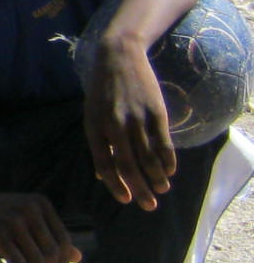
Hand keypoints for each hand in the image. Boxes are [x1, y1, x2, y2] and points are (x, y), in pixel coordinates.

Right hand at [0, 187, 78, 262]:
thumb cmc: (0, 213)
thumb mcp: (28, 218)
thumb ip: (52, 235)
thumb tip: (78, 257)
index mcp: (41, 204)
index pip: (63, 239)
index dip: (64, 260)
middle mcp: (30, 211)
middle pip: (51, 251)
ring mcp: (13, 222)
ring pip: (36, 258)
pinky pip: (18, 261)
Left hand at [83, 31, 177, 208]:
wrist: (118, 56)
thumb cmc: (103, 90)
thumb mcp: (91, 115)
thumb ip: (99, 143)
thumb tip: (102, 175)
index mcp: (94, 128)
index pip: (104, 164)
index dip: (115, 185)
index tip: (125, 199)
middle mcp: (114, 126)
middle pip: (128, 165)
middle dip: (139, 189)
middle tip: (149, 206)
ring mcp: (136, 118)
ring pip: (148, 157)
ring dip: (157, 178)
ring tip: (162, 190)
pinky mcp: (155, 111)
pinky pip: (163, 142)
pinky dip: (167, 160)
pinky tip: (170, 171)